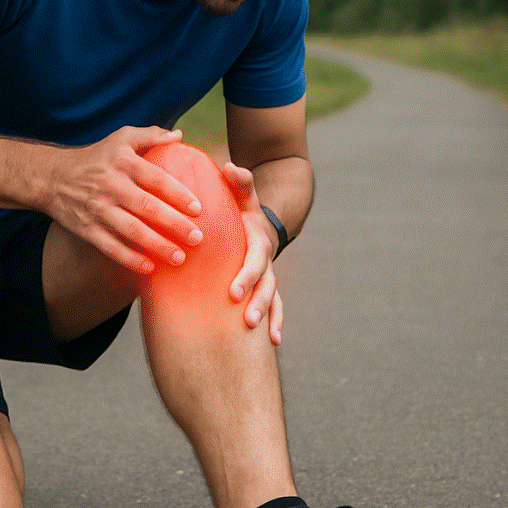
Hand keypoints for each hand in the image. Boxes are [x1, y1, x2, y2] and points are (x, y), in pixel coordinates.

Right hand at [44, 127, 203, 274]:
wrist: (53, 177)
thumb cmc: (96, 157)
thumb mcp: (120, 138)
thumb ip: (150, 135)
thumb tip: (179, 136)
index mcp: (123, 162)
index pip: (156, 179)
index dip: (179, 194)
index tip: (198, 209)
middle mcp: (111, 186)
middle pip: (148, 208)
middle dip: (175, 224)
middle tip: (197, 238)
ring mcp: (98, 209)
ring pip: (132, 231)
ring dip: (158, 246)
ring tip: (180, 257)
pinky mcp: (86, 229)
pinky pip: (111, 247)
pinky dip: (130, 259)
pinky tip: (150, 268)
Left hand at [222, 162, 283, 344]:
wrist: (261, 220)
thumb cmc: (242, 208)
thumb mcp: (242, 195)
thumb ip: (238, 182)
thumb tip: (230, 167)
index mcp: (258, 241)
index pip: (254, 260)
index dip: (246, 276)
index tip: (233, 292)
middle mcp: (267, 260)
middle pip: (266, 283)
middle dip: (258, 302)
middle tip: (247, 319)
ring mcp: (269, 274)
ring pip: (273, 296)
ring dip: (270, 315)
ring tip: (264, 335)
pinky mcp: (267, 285)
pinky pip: (275, 304)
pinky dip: (277, 321)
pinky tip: (274, 341)